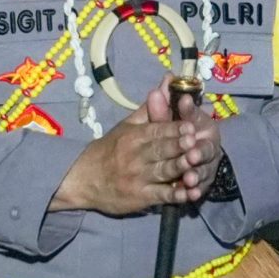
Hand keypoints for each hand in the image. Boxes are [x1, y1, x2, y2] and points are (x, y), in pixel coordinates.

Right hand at [55, 78, 217, 214]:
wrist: (83, 179)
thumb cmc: (110, 149)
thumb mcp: (127, 126)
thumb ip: (152, 106)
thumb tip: (169, 79)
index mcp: (134, 136)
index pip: (156, 130)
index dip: (173, 128)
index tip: (190, 125)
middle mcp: (136, 156)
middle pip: (160, 150)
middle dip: (178, 145)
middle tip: (195, 141)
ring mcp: (138, 178)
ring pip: (163, 171)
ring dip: (179, 167)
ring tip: (194, 163)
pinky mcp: (141, 198)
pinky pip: (161, 196)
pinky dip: (175, 195)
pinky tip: (189, 193)